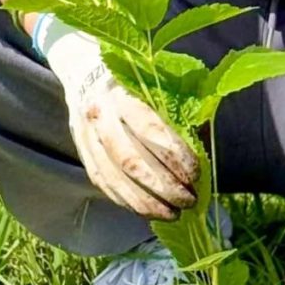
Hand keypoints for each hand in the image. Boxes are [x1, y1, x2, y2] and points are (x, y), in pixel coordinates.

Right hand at [36, 17, 199, 218]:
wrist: (82, 70)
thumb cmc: (129, 77)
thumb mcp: (150, 82)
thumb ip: (174, 109)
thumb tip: (202, 143)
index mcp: (122, 94)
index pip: (150, 130)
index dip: (175, 156)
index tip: (195, 174)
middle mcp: (101, 116)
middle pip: (133, 161)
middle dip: (164, 186)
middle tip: (189, 200)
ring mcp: (87, 137)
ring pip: (116, 178)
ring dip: (146, 202)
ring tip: (172, 214)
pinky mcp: (82, 153)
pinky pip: (104, 184)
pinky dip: (126, 201)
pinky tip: (147, 211)